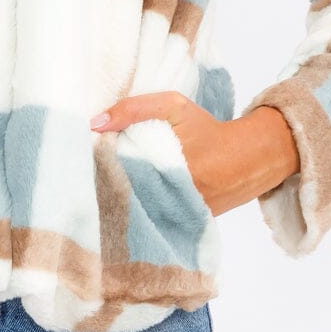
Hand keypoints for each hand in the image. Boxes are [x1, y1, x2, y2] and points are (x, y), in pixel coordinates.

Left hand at [89, 91, 298, 216]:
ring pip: (135, 211)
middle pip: (123, 195)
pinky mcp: (181, 225)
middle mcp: (171, 198)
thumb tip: (94, 123)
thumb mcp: (173, 106)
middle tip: (87, 175)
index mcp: (166, 168)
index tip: (83, 158)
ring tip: (101, 190)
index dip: (99, 166)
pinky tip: (127, 201)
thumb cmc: (207, 129)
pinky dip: (140, 210)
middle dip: (105, 185)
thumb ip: (134, 109)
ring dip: (120, 200)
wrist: (247, 159)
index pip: (117, 172)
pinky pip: (152, 220)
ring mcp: (176, 215)